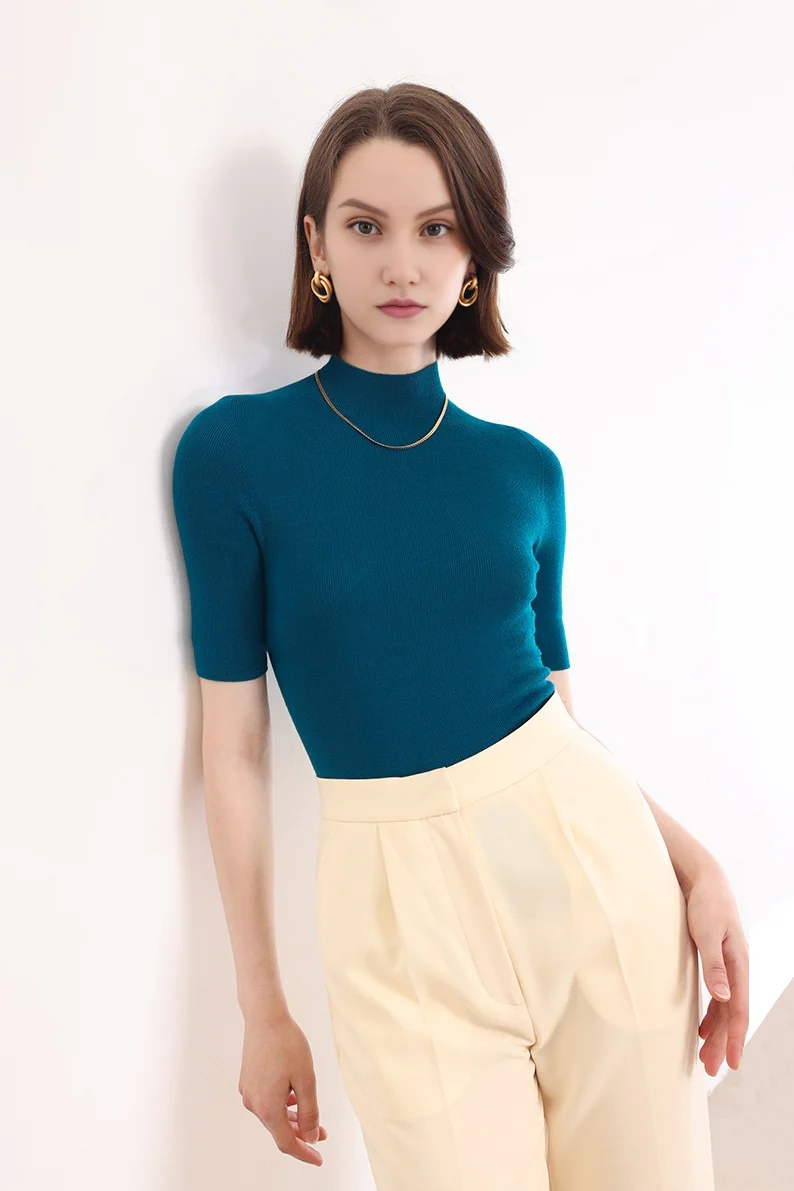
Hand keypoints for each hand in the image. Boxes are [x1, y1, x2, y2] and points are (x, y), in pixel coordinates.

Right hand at [238, 1010, 327, 1164]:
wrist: (264, 1017)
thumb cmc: (287, 1044)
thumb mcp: (306, 1079)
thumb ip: (309, 1112)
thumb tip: (310, 1138)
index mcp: (268, 1108)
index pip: (287, 1143)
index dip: (304, 1153)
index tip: (319, 1159)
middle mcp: (254, 1104)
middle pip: (279, 1130)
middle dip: (301, 1134)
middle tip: (322, 1134)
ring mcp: (248, 1092)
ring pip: (272, 1116)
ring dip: (292, 1119)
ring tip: (311, 1116)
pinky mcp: (247, 1081)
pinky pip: (266, 1102)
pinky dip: (281, 1106)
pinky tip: (293, 1098)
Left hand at [683, 860, 749, 1075]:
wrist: (702, 877)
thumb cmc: (706, 902)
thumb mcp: (708, 932)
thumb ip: (714, 965)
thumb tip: (723, 997)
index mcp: (739, 963)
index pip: (738, 1009)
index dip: (734, 1037)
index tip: (730, 1063)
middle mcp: (736, 967)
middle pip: (731, 1013)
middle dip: (722, 1042)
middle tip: (710, 1068)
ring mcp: (727, 964)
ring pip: (724, 1007)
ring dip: (714, 1031)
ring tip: (705, 1056)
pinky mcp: (715, 959)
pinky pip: (717, 996)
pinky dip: (710, 1014)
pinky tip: (700, 1027)